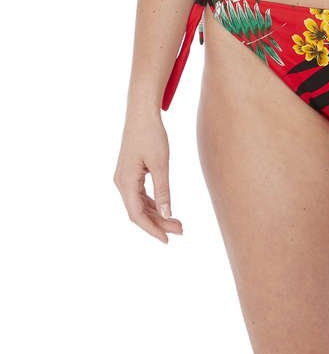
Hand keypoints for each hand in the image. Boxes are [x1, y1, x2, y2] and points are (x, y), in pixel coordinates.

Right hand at [113, 109, 183, 243]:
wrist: (142, 114)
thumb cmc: (151, 135)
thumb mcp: (160, 163)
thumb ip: (163, 190)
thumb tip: (167, 214)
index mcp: (126, 182)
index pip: (137, 215)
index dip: (152, 229)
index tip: (167, 239)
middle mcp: (121, 183)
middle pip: (139, 212)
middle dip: (159, 223)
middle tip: (181, 230)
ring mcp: (124, 179)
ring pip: (139, 205)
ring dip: (157, 214)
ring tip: (178, 222)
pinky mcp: (130, 174)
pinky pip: (140, 195)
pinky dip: (153, 204)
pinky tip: (165, 208)